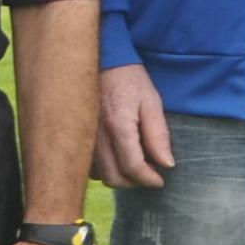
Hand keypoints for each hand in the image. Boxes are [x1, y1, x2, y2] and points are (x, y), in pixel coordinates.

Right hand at [94, 62, 172, 188]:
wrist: (100, 62)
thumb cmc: (128, 80)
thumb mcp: (151, 102)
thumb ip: (158, 135)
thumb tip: (167, 164)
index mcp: (118, 126)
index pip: (132, 167)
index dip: (149, 179)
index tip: (160, 179)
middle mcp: (97, 136)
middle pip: (115, 178)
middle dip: (135, 182)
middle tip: (150, 173)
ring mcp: (84, 138)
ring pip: (101, 175)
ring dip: (120, 177)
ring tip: (135, 164)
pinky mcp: (77, 138)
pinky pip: (90, 166)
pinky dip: (105, 169)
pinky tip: (117, 157)